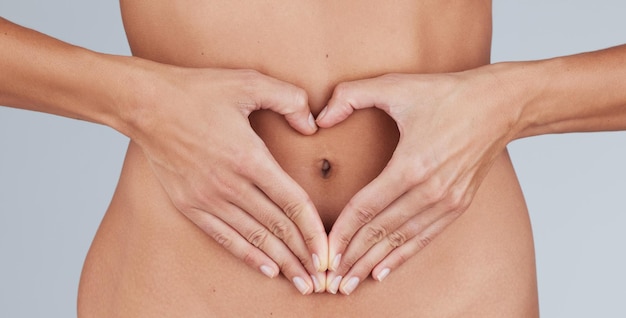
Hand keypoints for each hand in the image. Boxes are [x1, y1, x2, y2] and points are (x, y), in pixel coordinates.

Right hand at [128, 66, 327, 293]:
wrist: (145, 105)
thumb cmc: (197, 91)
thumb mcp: (248, 82)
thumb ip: (289, 99)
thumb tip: (311, 124)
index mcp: (249, 157)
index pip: (292, 202)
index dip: (314, 230)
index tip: (328, 250)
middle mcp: (230, 184)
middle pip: (277, 227)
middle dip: (303, 255)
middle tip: (323, 278)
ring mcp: (208, 198)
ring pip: (254, 237)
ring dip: (280, 261)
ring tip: (302, 281)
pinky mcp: (189, 205)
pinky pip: (224, 237)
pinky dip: (247, 254)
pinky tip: (266, 268)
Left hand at [316, 69, 516, 293]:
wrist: (501, 105)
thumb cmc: (447, 94)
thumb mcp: (396, 85)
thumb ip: (350, 95)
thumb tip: (319, 118)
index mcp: (411, 164)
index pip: (367, 208)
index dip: (343, 232)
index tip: (324, 251)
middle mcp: (430, 190)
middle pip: (382, 231)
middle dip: (353, 257)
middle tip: (329, 279)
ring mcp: (448, 201)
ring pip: (402, 240)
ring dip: (373, 263)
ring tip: (349, 282)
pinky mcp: (459, 205)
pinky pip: (424, 237)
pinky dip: (402, 256)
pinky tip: (383, 271)